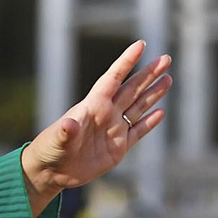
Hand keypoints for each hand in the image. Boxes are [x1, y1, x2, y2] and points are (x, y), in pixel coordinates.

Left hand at [20, 40, 172, 215]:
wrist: (52, 172)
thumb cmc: (49, 150)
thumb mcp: (57, 140)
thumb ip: (66, 132)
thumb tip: (69, 125)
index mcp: (92, 106)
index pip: (113, 78)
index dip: (126, 61)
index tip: (141, 45)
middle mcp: (106, 114)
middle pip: (132, 89)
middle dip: (148, 74)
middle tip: (166, 58)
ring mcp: (113, 130)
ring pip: (138, 106)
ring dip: (153, 93)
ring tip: (168, 78)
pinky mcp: (118, 148)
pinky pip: (138, 131)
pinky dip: (150, 122)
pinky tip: (161, 111)